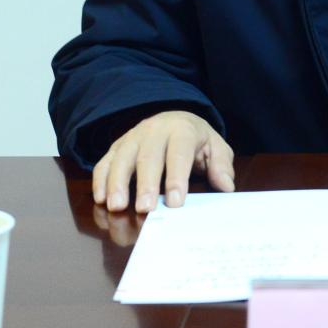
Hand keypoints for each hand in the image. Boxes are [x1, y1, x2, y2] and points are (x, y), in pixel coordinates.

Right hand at [92, 109, 234, 212]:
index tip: (175, 202)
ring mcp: (133, 137)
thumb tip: (226, 186)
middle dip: (146, 184)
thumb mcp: (215, 148)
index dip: (177, 178)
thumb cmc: (196, 140)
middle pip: (148, 156)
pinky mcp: (117, 146)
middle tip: (145, 209)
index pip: (179, 153)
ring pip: (122, 158)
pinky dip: (100, 179)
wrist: (174, 118)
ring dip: (117, 183)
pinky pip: (105, 161)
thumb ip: (221, 166)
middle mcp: (155, 130)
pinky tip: (100, 198)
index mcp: (182, 130)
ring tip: (117, 207)